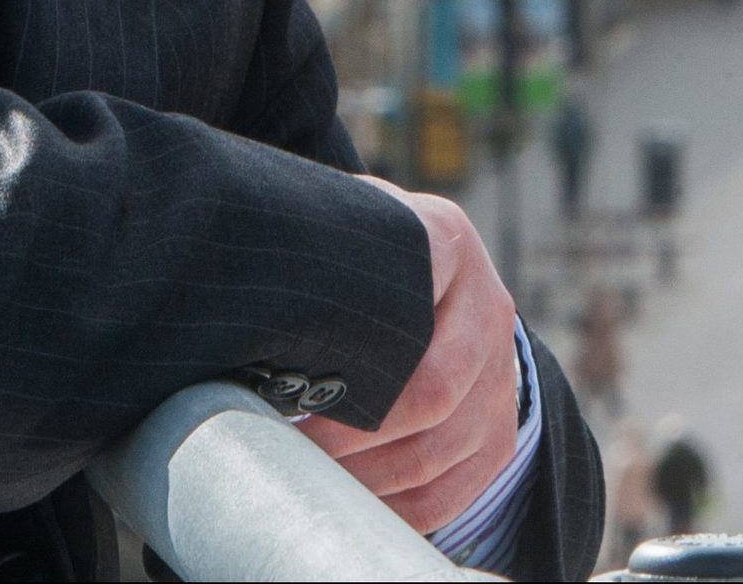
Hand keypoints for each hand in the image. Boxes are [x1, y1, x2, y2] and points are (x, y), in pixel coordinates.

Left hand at [302, 179, 522, 534]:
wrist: (433, 286)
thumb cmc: (363, 262)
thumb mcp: (344, 231)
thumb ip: (314, 252)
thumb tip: (242, 299)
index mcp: (445, 242)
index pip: (407, 295)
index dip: (350, 353)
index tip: (287, 384)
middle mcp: (488, 310)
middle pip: (430, 391)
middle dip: (347, 432)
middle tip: (281, 444)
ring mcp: (501, 380)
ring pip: (433, 453)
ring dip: (360, 478)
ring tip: (301, 476)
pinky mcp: (497, 440)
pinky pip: (445, 496)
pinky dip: (387, 511)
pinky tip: (341, 503)